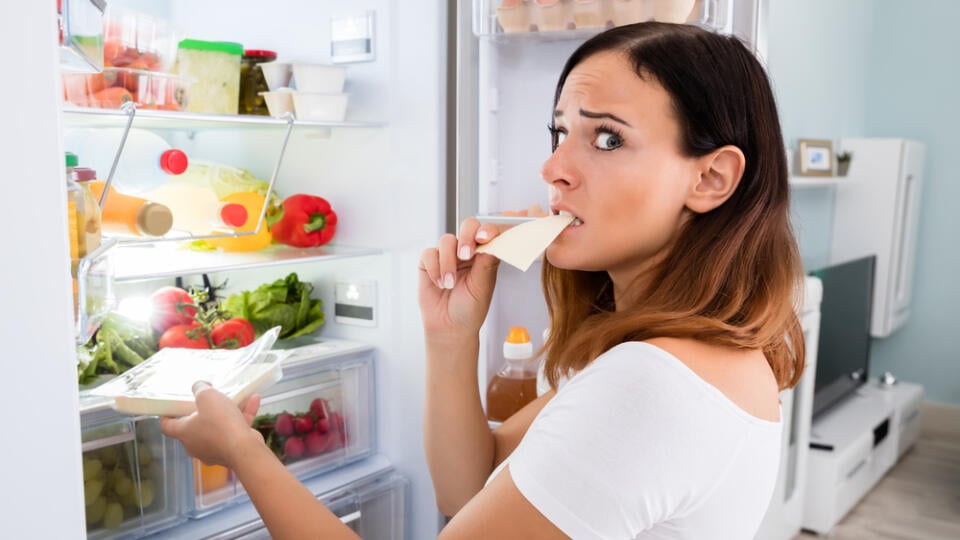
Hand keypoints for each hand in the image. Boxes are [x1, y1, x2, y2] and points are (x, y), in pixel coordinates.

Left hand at [160, 381, 263, 468]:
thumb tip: (199, 386)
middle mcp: (195, 444)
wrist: (244, 449)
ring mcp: (213, 450)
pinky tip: (253, 401)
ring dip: (229, 410)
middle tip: (210, 400)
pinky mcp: (230, 451)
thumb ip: (200, 388)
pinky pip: (234, 431)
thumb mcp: (207, 397)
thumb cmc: (220, 423)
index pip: (167, 426)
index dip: (167, 416)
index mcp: (184, 433)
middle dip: (205, 411)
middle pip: (195, 425)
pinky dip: (243, 417)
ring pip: (219, 427)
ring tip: (239, 396)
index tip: (172, 408)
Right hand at [418, 218, 501, 339]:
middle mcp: (467, 251)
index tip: (485, 237)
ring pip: (447, 240)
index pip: (489, 233)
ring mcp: (448, 255)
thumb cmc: (470, 309)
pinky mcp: (430, 262)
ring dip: (448, 262)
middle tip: (465, 255)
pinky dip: (434, 268)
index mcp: (485, 255)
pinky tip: (439, 283)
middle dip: (466, 237)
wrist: (450, 327)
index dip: (488, 230)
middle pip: (468, 226)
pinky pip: (429, 253)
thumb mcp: (482, 287)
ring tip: (449, 283)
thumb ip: (486, 263)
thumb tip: (493, 241)